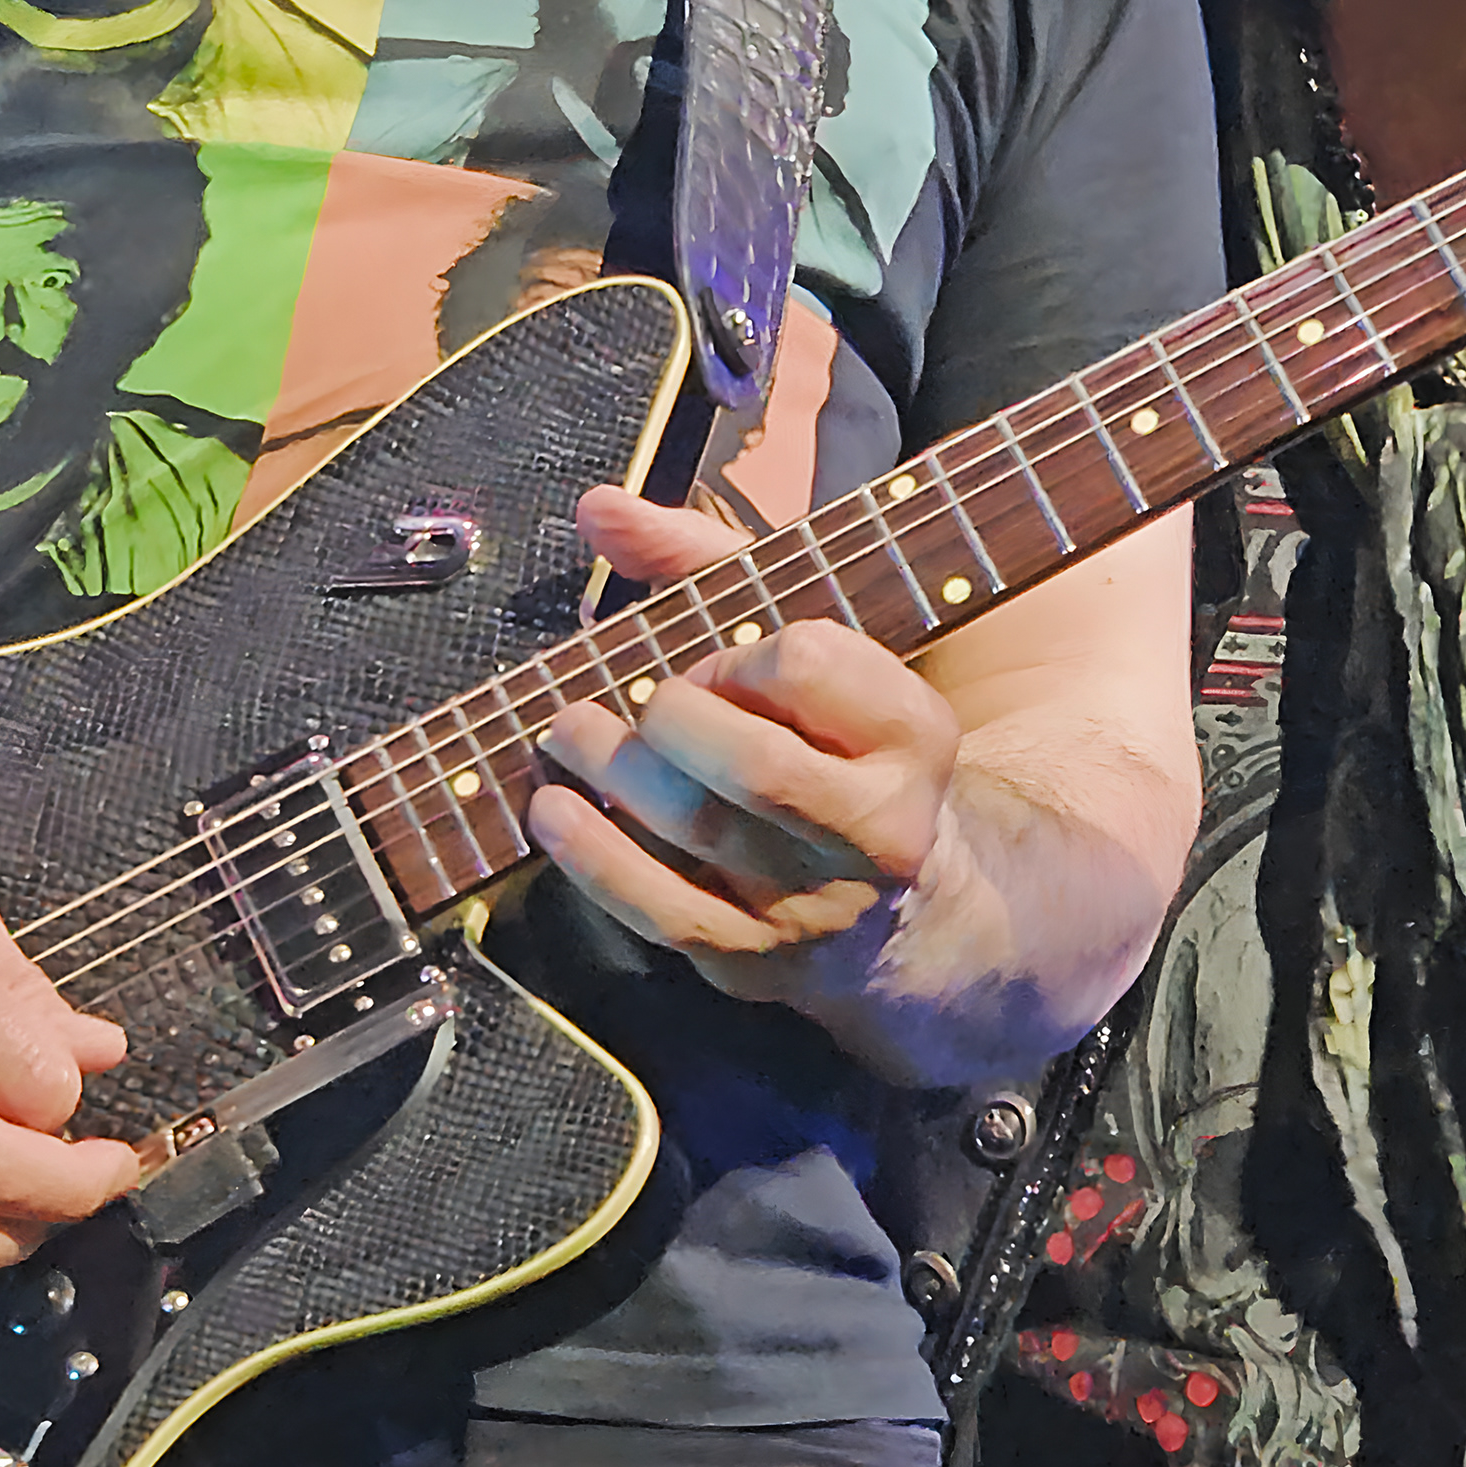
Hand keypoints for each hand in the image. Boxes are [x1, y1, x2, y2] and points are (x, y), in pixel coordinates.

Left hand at [528, 486, 961, 1006]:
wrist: (900, 909)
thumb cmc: (832, 745)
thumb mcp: (806, 643)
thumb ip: (704, 562)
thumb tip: (599, 508)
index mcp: (911, 731)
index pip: (809, 665)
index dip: (742, 653)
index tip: (722, 661)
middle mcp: (878, 824)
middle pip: (754, 762)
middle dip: (669, 717)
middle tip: (636, 698)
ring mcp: (816, 901)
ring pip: (702, 833)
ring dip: (613, 772)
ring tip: (566, 731)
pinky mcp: (756, 958)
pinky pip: (664, 912)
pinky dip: (595, 859)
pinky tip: (553, 811)